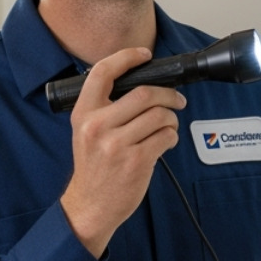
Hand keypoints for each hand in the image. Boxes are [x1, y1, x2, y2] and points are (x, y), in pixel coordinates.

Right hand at [59, 47, 184, 257]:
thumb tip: (142, 85)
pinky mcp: (137, 161)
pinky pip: (166, 136)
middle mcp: (98, 126)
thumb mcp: (86, 131)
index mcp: (84, 113)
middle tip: (176, 99)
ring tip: (168, 125)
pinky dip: (171, 136)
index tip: (144, 54)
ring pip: (159, 115)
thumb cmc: (94, 167)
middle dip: (167, 94)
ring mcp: (117, 144)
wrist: (90, 205)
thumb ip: (105, 108)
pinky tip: (165, 141)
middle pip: (144, 93)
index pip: (103, 72)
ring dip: (171, 118)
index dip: (127, 57)